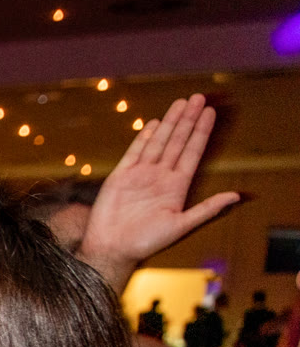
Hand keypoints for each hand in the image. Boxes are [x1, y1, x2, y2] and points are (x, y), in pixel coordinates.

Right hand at [80, 94, 241, 285]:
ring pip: (159, 142)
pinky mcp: (121, 176)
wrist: (111, 248)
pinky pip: (135, 152)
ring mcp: (141, 174)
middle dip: (188, 120)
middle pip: (178, 141)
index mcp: (177, 187)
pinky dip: (144, 137)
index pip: (193, 152)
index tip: (210, 113)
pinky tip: (154, 123)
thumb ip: (207, 209)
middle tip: (198, 98)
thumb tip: (236, 197)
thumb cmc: (146, 242)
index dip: (201, 132)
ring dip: (170, 122)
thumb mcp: (181, 226)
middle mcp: (161, 176)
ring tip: (180, 103)